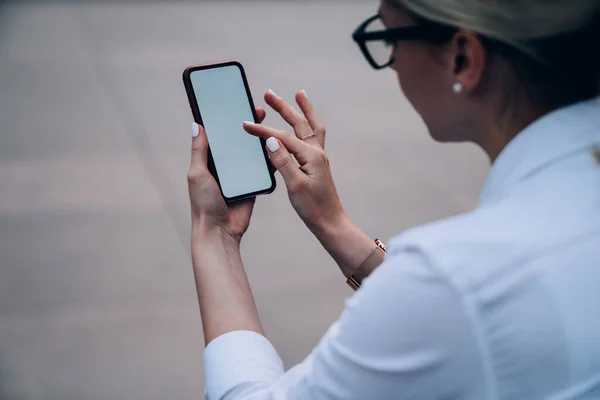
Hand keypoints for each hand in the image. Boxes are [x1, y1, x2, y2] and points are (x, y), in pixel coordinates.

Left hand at [188, 108, 266, 242]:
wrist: (220, 231)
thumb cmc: (204, 204)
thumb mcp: (198, 174)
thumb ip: (199, 151)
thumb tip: (196, 124)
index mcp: (209, 161)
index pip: (218, 135)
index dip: (226, 120)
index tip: (236, 105)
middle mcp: (224, 166)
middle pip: (237, 141)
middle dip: (247, 126)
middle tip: (259, 110)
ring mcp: (239, 175)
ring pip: (250, 153)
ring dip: (259, 140)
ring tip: (269, 125)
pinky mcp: (252, 184)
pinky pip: (261, 169)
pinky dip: (268, 159)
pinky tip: (276, 147)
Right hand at [243, 90, 345, 232]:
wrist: (330, 223)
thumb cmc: (313, 208)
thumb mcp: (295, 185)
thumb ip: (282, 161)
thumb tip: (270, 140)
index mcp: (310, 155)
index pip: (282, 136)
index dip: (262, 130)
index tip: (245, 124)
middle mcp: (316, 152)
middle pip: (299, 123)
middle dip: (283, 106)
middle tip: (268, 93)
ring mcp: (318, 158)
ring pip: (310, 127)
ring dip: (302, 110)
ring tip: (298, 95)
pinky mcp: (317, 164)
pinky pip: (312, 138)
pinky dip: (307, 126)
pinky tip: (302, 125)